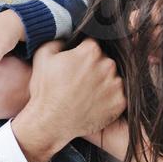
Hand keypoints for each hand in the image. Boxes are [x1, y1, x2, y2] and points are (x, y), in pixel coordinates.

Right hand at [11, 39, 126, 161]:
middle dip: (94, 68)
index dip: (82, 54)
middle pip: (104, 60)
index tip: (76, 64)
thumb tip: (67, 39)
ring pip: (112, 78)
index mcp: (91, 51)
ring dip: (102, 83)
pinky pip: (118, 95)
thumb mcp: (43, 56)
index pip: (92, 45)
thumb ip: (58, 40)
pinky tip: (93, 103)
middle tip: (80, 81)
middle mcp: (108, 65)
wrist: (50, 122)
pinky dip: (108, 99)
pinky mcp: (120, 103)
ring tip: (86, 94)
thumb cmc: (45, 90)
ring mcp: (116, 85)